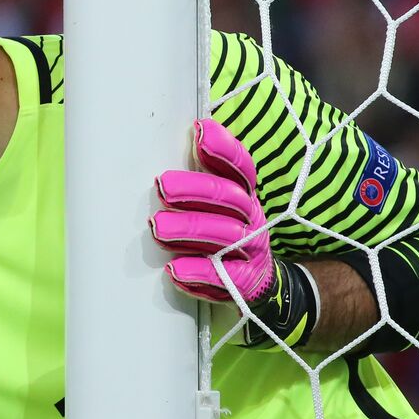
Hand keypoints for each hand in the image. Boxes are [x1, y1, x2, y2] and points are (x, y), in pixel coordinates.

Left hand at [150, 119, 316, 348]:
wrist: (260, 287)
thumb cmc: (225, 238)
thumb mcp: (219, 208)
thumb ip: (202, 179)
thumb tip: (181, 138)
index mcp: (244, 196)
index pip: (241, 168)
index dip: (223, 149)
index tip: (199, 131)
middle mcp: (251, 220)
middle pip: (229, 199)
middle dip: (195, 190)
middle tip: (162, 185)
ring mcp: (251, 252)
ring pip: (226, 237)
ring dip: (190, 229)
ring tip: (158, 227)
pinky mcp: (246, 284)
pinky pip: (226, 278)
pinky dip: (201, 273)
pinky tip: (175, 269)